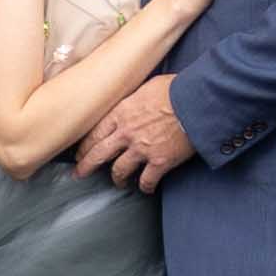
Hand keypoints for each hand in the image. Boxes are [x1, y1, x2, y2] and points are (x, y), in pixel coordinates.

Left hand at [75, 78, 194, 191]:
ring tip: (119, 182)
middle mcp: (127, 133)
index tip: (79, 153)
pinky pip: (146, 180)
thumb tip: (132, 103)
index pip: (94, 133)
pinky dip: (145, 187)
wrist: (196, 101)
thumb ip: (133, 100)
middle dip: (86, 166)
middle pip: (99, 154)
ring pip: (119, 171)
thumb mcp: (145, 87)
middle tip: (80, 174)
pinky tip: (146, 188)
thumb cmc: (175, 89)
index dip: (85, 146)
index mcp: (121, 113)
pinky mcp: (159, 161)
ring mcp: (142, 149)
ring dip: (117, 179)